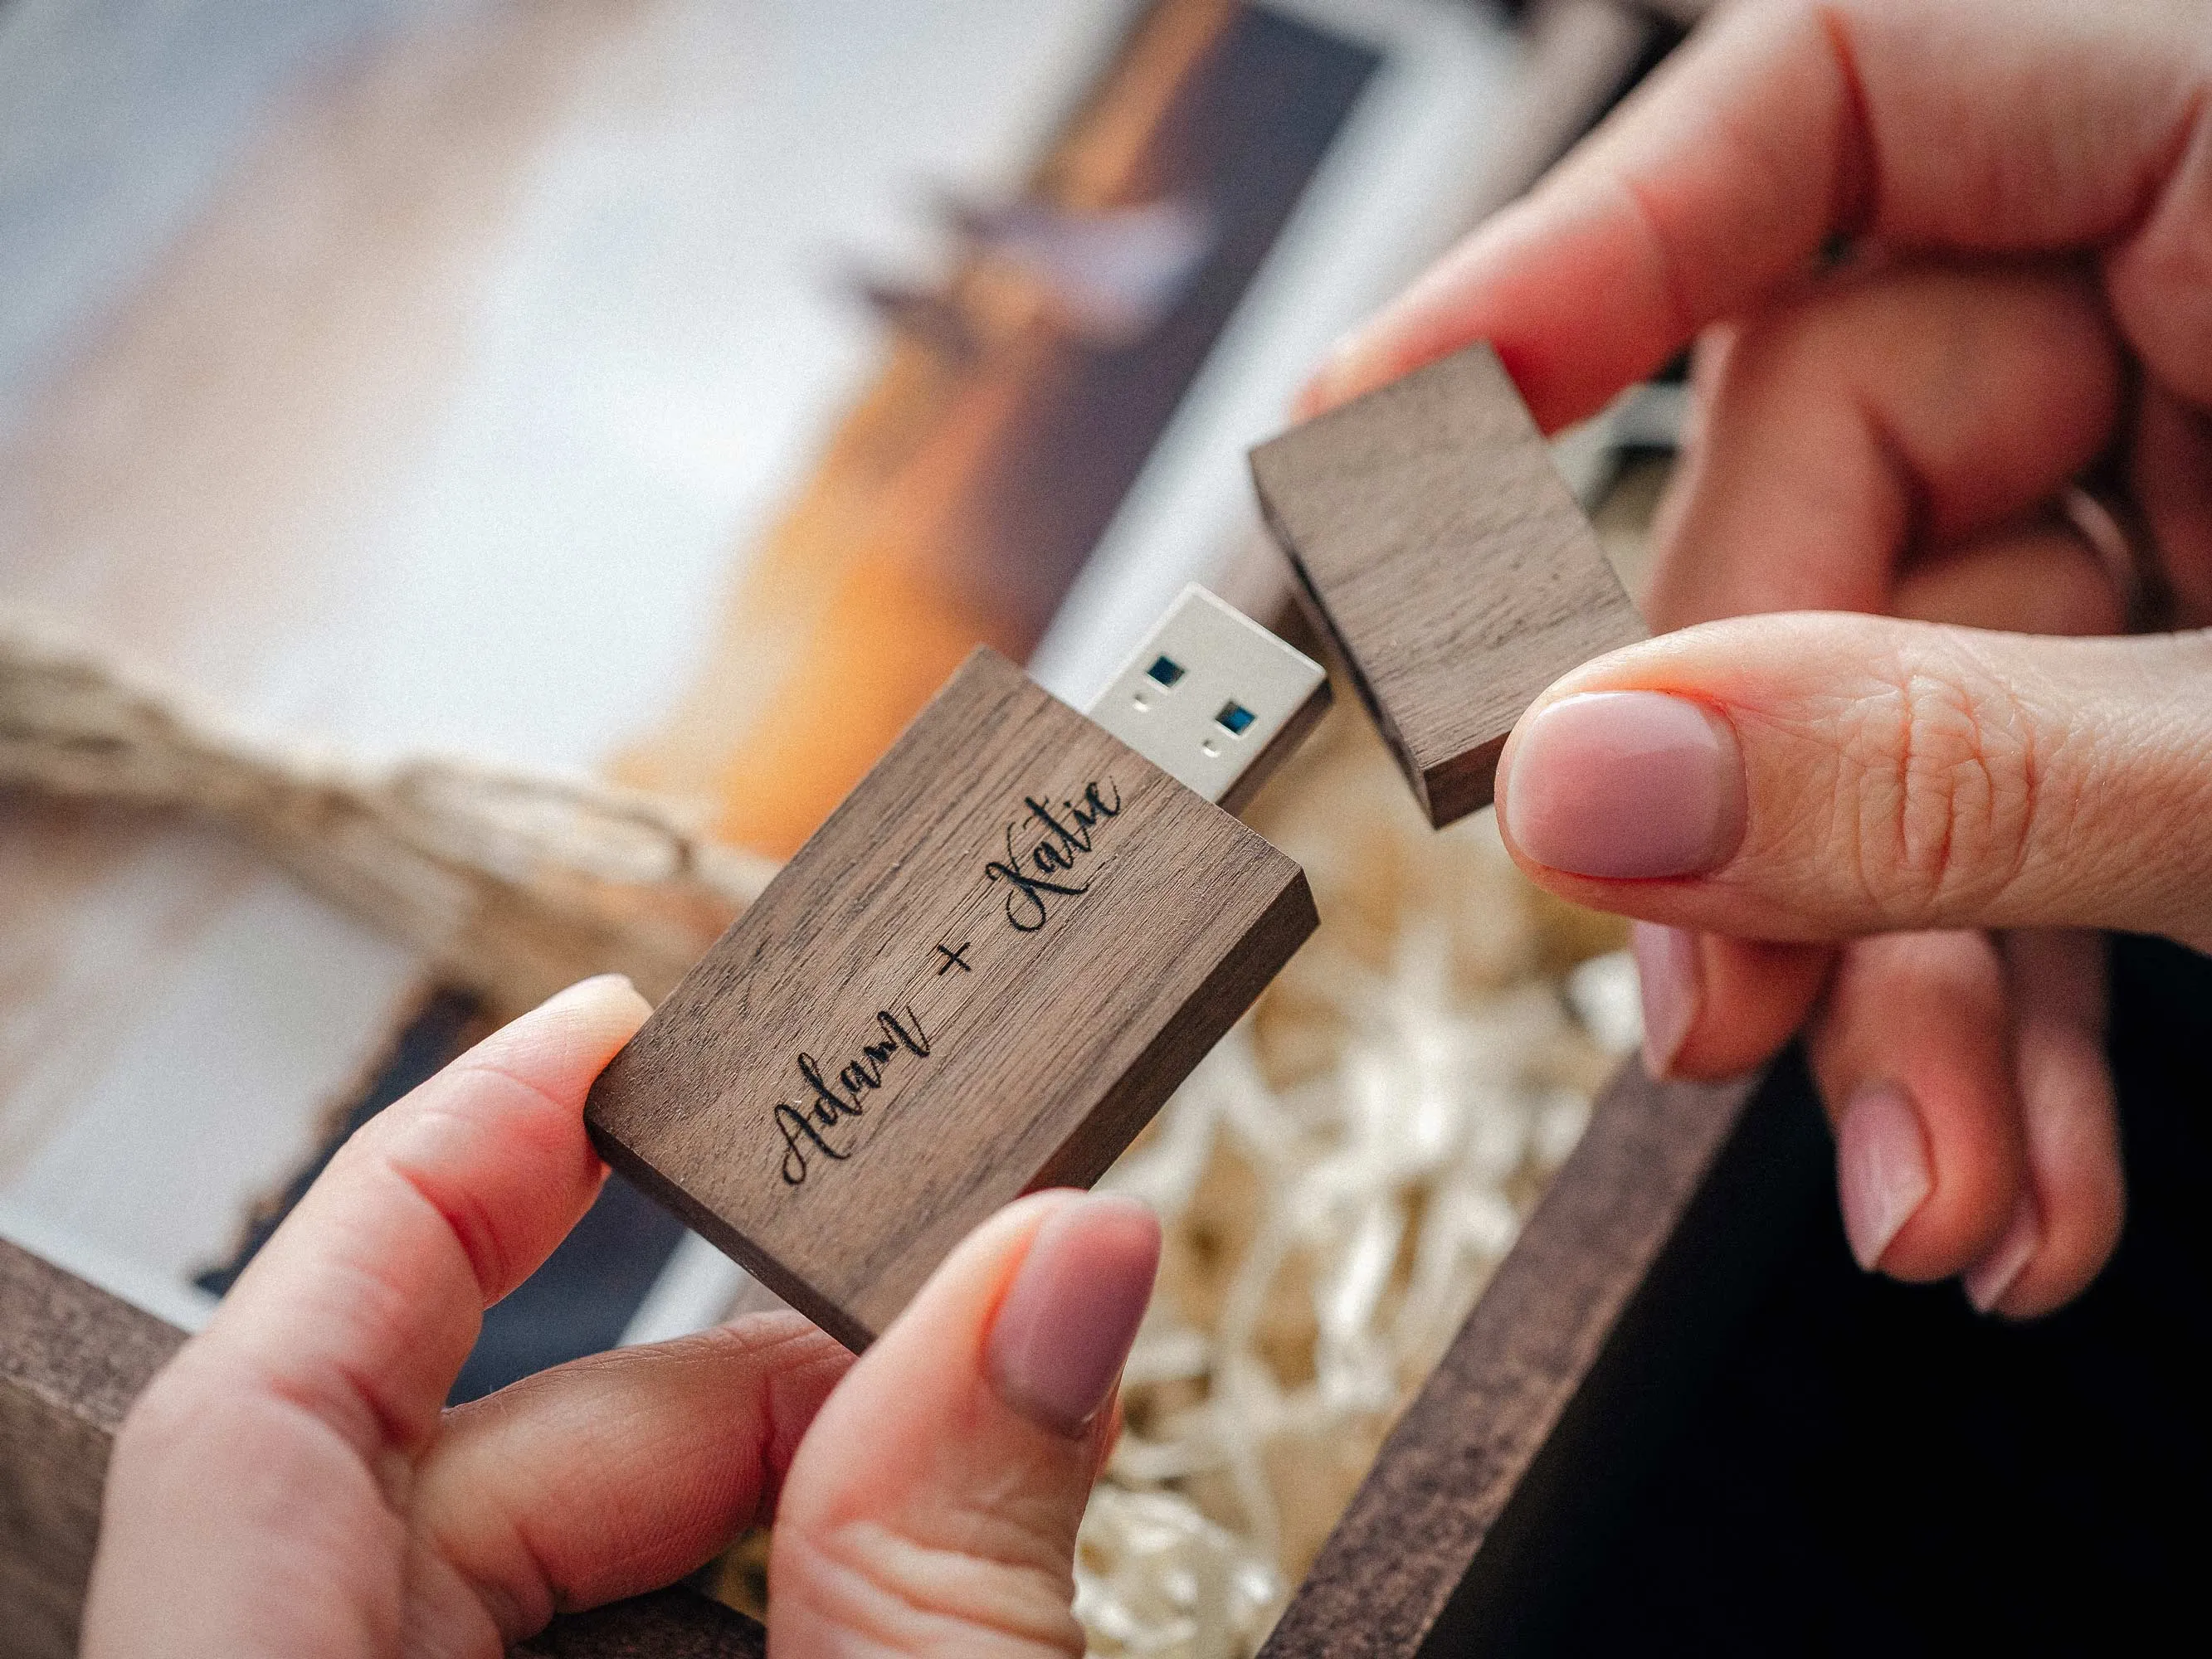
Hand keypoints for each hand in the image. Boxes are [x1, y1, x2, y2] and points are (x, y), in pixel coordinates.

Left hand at [80, 977, 1158, 1656]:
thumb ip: (945, 1574)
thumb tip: (1065, 1261)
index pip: (266, 1396)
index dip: (436, 1169)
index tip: (606, 1030)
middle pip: (444, 1477)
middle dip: (722, 1396)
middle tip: (945, 1363)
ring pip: (516, 1578)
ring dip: (748, 1508)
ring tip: (944, 1514)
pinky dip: (726, 1605)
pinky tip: (861, 1602)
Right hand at [1305, 0, 2211, 1316]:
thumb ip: (1952, 753)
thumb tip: (1584, 787)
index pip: (1826, 99)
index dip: (1558, 269)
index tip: (1366, 447)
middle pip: (1833, 490)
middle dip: (1762, 803)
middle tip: (1701, 1015)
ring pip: (1918, 688)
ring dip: (1895, 966)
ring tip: (1925, 1181)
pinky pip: (2035, 780)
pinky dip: (2010, 980)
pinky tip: (2010, 1149)